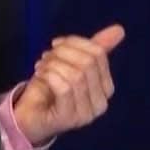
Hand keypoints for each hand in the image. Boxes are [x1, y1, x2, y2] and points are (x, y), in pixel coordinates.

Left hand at [12, 24, 124, 146]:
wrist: (30, 116)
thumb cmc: (51, 89)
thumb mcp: (72, 64)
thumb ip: (96, 48)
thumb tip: (120, 29)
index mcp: (106, 88)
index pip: (98, 54)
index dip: (75, 43)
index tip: (56, 44)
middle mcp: (101, 104)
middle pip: (88, 63)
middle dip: (63, 53)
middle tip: (46, 56)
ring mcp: (86, 114)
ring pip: (76, 75)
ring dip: (54, 65)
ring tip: (41, 67)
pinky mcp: (69, 119)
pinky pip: (64, 88)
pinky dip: (50, 76)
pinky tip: (41, 76)